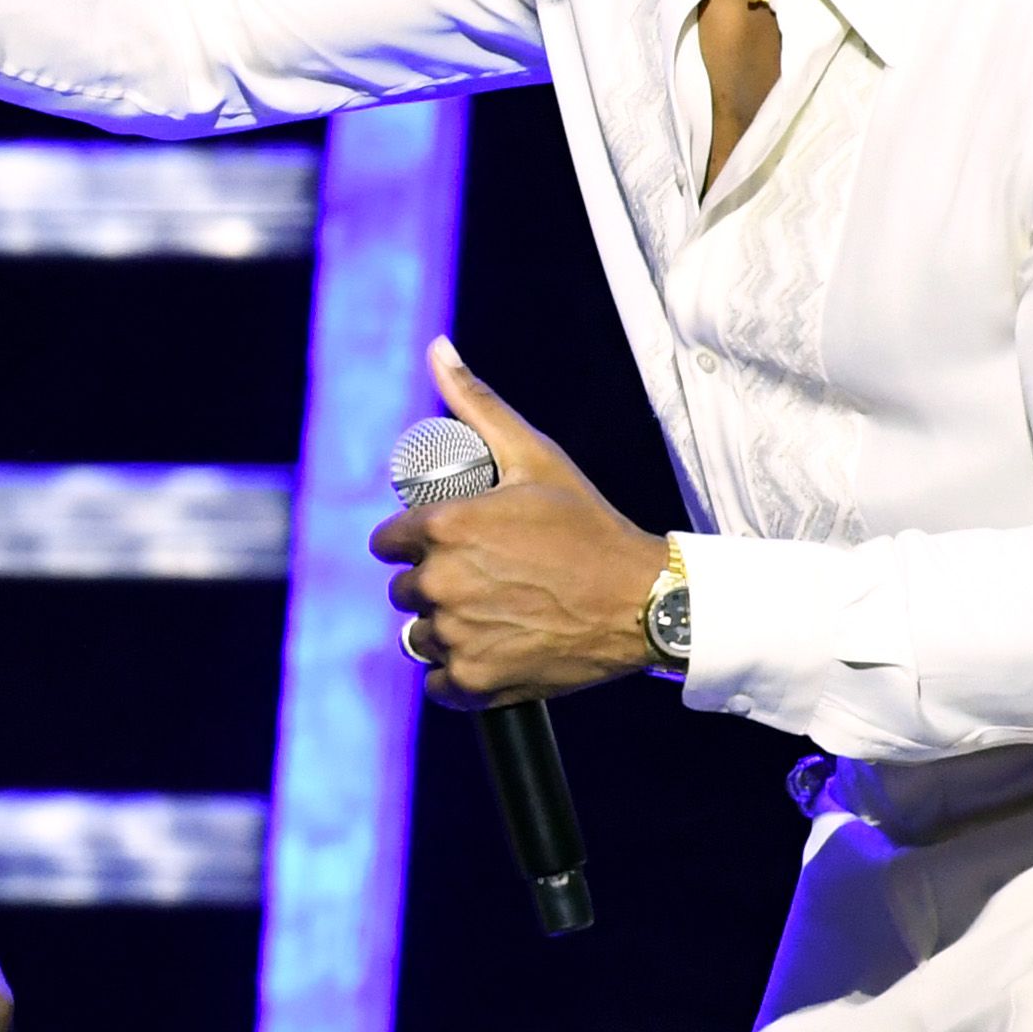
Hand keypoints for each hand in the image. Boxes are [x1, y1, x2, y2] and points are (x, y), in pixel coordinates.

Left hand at [372, 338, 666, 705]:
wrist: (645, 601)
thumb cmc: (588, 525)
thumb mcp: (533, 455)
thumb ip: (477, 401)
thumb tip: (437, 348)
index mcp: (441, 529)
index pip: (387, 542)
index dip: (411, 542)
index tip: (443, 545)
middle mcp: (439, 584)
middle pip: (404, 589)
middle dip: (432, 583)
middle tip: (481, 577)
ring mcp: (455, 637)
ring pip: (419, 636)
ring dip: (443, 628)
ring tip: (491, 613)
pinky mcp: (474, 683)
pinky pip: (439, 684)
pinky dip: (458, 674)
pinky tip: (489, 652)